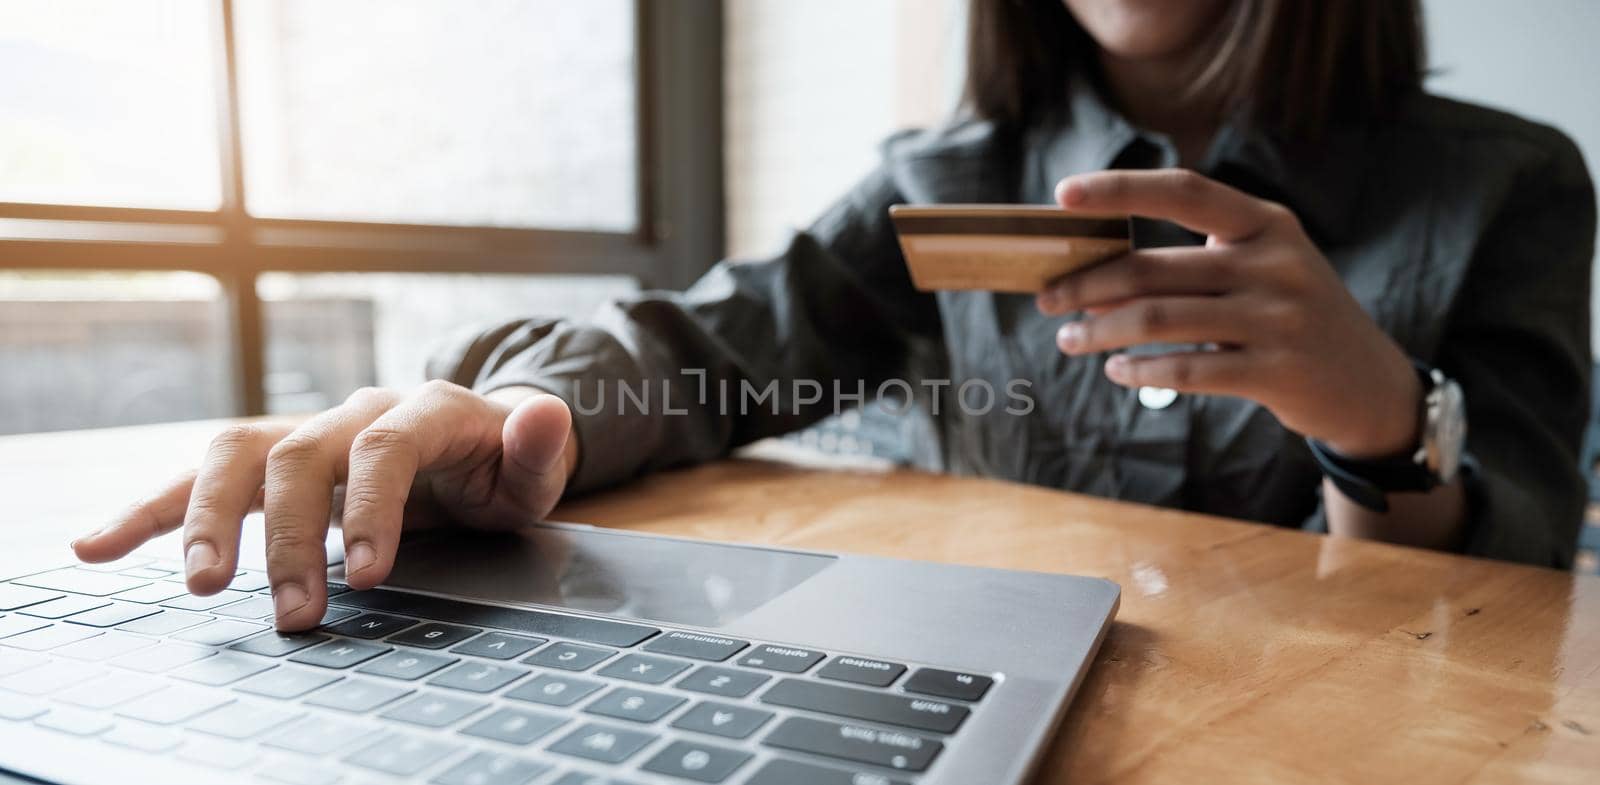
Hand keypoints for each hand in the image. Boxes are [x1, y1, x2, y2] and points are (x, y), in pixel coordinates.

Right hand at [71, 382, 576, 629]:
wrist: (479, 443)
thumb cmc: (505, 465)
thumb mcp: (537, 465)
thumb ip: (542, 447)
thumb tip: (551, 415)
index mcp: (427, 409)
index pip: (387, 445)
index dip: (374, 507)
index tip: (371, 575)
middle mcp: (358, 411)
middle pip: (304, 456)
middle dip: (294, 539)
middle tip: (296, 614)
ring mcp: (310, 430)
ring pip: (241, 453)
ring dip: (211, 518)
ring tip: (201, 583)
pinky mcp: (274, 458)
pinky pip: (204, 474)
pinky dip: (150, 509)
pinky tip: (98, 546)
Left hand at [1037, 169, 1420, 457]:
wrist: (1368, 383)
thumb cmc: (1290, 316)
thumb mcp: (1260, 268)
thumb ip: (1191, 262)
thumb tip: (1093, 274)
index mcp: (1265, 223)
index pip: (1183, 191)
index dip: (1120, 189)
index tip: (1062, 194)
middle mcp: (1274, 263)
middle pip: (1153, 267)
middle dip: (1086, 284)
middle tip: (1046, 300)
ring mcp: (1279, 318)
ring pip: (1159, 320)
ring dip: (1100, 331)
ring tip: (1070, 340)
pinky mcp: (1277, 372)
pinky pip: (1186, 370)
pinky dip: (1140, 370)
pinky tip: (1118, 370)